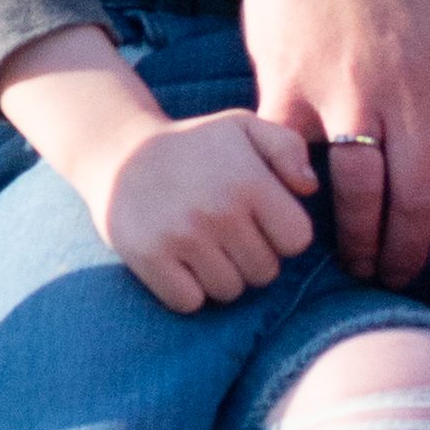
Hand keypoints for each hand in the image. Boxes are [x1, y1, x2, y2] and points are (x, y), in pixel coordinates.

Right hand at [0, 24, 318, 311]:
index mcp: (251, 181)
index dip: (285, 236)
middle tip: (231, 236)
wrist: (119, 151)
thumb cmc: (194, 143)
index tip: (264, 222)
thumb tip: (309, 189)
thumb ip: (288, 149)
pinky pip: (189, 302)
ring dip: (223, 277)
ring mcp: (183, 237)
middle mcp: (220, 212)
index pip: (298, 241)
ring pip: (229, 291)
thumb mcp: (245, 127)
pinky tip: (182, 263)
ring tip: (207, 248)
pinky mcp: (149, 258)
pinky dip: (189, 291)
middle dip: (255, 258)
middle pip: (265, 272)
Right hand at [245, 0, 429, 292]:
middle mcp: (408, 86)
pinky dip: (298, 194)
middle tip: (406, 279)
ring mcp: (344, 88)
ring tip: (359, 264)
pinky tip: (303, 218)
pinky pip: (292, 158)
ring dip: (361, 240)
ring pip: (360, 189)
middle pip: (421, 194)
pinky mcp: (287, 85)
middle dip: (416, 251)